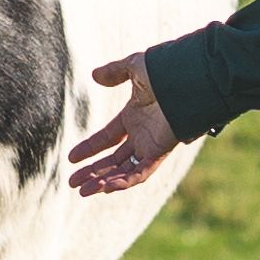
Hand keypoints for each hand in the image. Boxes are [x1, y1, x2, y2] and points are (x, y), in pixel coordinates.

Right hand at [65, 52, 182, 197]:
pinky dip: (124, 182)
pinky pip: (140, 173)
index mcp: (133, 117)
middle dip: (92, 172)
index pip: (107, 139)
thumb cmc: (165, 70)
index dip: (89, 149)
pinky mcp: (159, 152)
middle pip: (113, 160)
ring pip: (124, 171)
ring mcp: (150, 145)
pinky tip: (105, 188)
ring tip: (83, 191)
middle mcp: (141, 135)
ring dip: (103, 182)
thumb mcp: (135, 68)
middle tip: (71, 183)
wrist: (188, 78)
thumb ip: (114, 72)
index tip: (71, 158)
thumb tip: (94, 75)